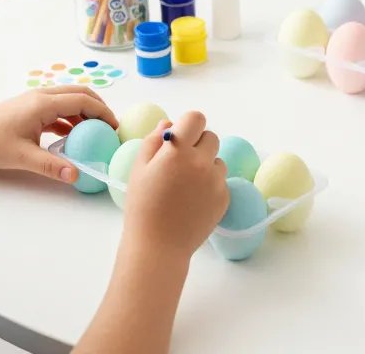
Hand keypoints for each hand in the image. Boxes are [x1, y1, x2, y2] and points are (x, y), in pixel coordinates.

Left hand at [0, 86, 118, 182]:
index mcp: (43, 104)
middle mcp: (42, 96)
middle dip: (99, 107)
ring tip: (94, 132)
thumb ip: (51, 166)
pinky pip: (59, 107)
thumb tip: (77, 175)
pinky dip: (71, 117)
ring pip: (70, 98)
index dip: (103, 113)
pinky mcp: (30, 107)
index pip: (83, 101)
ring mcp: (35, 100)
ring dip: (85, 112)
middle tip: (110, 127)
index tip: (114, 128)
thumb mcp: (22, 157)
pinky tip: (72, 136)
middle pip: (81, 93)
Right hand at [123, 112, 228, 260]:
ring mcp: (217, 180)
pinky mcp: (225, 197)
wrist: (159, 245)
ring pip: (217, 160)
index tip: (181, 137)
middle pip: (211, 137)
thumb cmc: (142, 205)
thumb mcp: (139, 168)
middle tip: (181, 163)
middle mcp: (202, 162)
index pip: (196, 118)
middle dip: (198, 144)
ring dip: (205, 165)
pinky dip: (210, 185)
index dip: (188, 125)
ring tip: (185, 186)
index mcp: (179, 151)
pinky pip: (221, 181)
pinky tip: (193, 200)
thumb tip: (169, 123)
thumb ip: (154, 141)